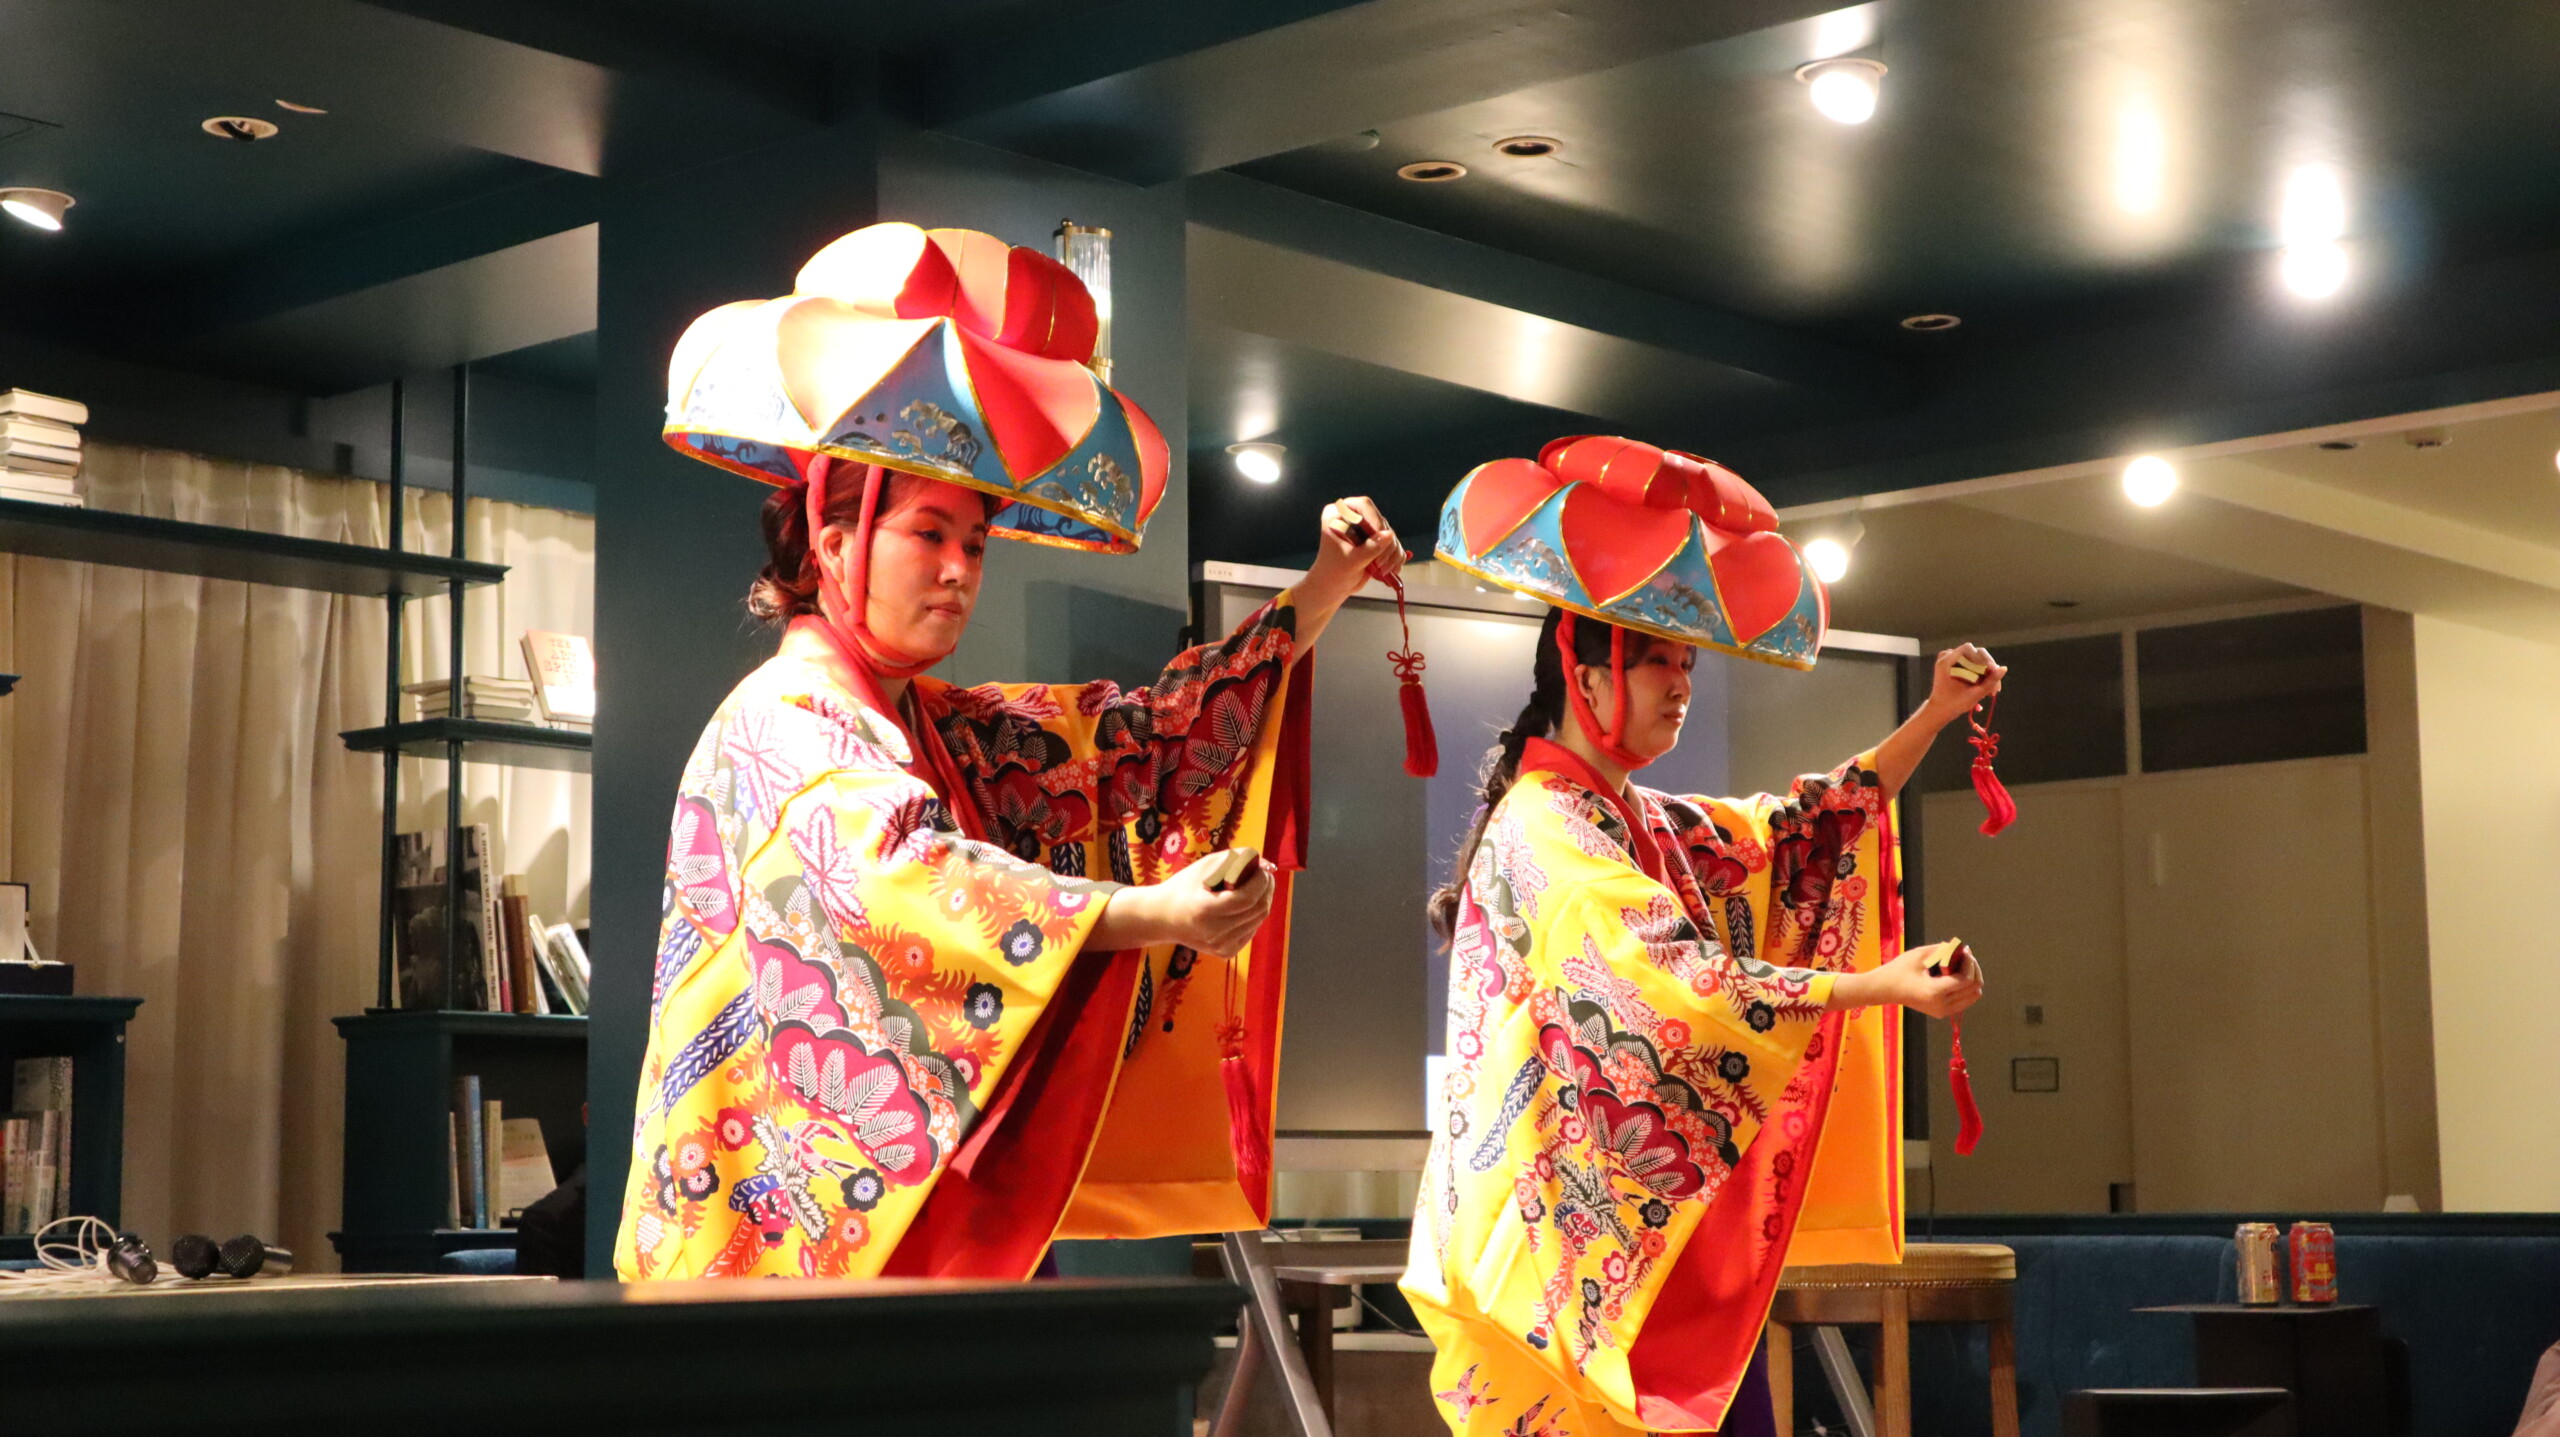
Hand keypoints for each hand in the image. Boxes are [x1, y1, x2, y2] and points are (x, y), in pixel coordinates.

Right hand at [1090, 848, 1276, 957]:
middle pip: (1258, 910)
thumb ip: (1237, 860)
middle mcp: (1215, 932)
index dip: (1261, 881)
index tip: (1261, 869)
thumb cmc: (1184, 887)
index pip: (1248, 898)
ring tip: (1254, 888)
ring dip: (1262, 901)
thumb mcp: (1206, 866)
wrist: (1163, 918)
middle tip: (1263, 875)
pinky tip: (1244, 907)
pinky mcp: (1226, 952)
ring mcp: (1221, 946)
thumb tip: (1268, 865)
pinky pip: (1251, 931)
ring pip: (1258, 921)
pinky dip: (1253, 916)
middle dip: (1266, 889)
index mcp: (1206, 909)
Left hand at [1302, 496, 1402, 611]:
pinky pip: (1394, 545)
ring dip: (1391, 554)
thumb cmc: (1334, 573)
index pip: (1363, 505)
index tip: (1381, 536)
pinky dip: (1395, 558)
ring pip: (1390, 534)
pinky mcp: (1376, 541)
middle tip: (1379, 563)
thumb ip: (1370, 548)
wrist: (1333, 587)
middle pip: (1380, 521)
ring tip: (1382, 571)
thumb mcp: (1351, 561)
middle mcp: (1353, 517)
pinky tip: (1390, 571)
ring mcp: (1366, 529)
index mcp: (1338, 515)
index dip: (1375, 519)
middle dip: (1384, 544)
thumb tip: (1389, 535)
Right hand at [1832, 940, 1985, 1018]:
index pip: (1966, 980)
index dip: (1970, 963)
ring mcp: (1943, 1011)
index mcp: (1935, 992)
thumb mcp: (1919, 955)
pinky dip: (1965, 987)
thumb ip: (1943, 950)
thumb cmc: (1898, 970)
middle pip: (1974, 989)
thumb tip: (1961, 948)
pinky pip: (1965, 1000)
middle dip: (1973, 969)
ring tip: (1960, 964)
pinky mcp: (1942, 1012)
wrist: (1884, 989)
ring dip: (1971, 978)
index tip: (1964, 950)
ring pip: (1973, 996)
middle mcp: (1942, 1005)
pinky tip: (1954, 975)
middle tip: (1964, 955)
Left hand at [1926, 643, 2004, 719]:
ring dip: (1987, 674)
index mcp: (1946, 661)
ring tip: (1992, 692)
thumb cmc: (1954, 704)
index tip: (1993, 670)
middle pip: (1975, 654)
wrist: (1941, 709)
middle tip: (1996, 687)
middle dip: (1988, 670)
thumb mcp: (1974, 694)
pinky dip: (1981, 675)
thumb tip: (2004, 668)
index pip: (1968, 649)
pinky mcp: (1958, 664)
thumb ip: (1990, 681)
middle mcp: (1948, 656)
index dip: (1983, 657)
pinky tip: (1987, 690)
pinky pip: (1973, 664)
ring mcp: (1952, 659)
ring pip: (1977, 661)